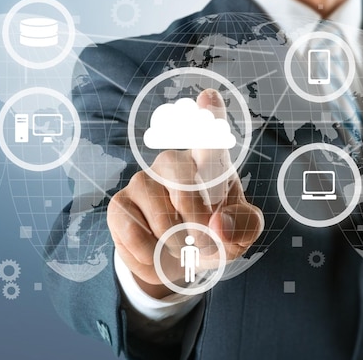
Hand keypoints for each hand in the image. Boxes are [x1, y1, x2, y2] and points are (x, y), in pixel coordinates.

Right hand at [108, 89, 263, 297]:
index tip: (208, 97)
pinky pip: (134, 232)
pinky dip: (150, 253)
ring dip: (175, 242)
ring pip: (159, 212)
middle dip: (196, 218)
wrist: (175, 264)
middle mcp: (174, 164)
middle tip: (202, 242)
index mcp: (210, 166)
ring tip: (179, 247)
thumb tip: (218, 224)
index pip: (209, 134)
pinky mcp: (119, 204)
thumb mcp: (240, 235)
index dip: (209, 115)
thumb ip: (243, 226)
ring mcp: (142, 181)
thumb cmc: (212, 237)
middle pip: (182, 179)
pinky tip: (155, 250)